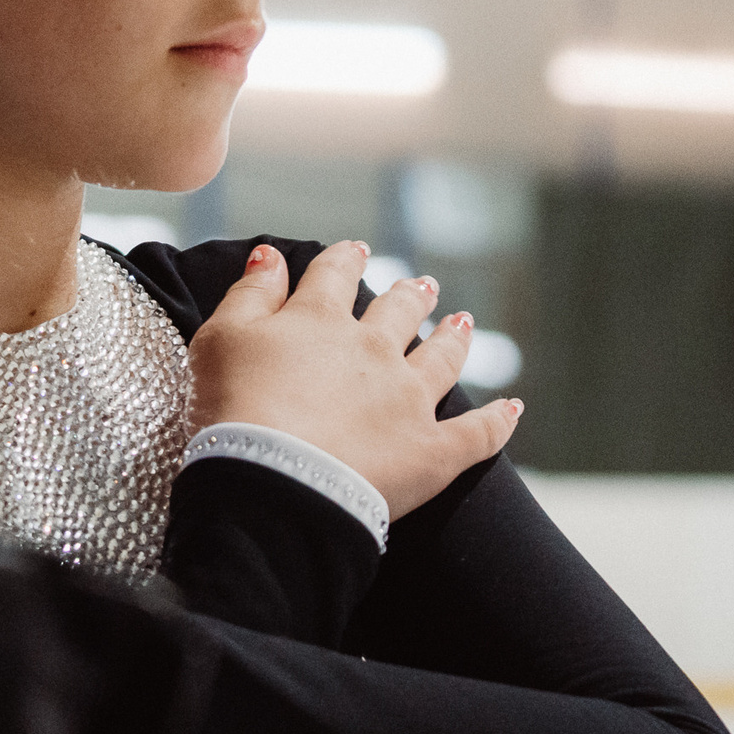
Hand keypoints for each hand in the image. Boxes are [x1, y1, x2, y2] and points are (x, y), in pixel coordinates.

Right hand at [188, 240, 521, 520]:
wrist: (275, 483)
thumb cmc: (234, 412)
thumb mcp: (221, 341)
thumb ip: (249, 294)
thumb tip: (271, 254)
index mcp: (320, 321)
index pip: (334, 277)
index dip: (344, 260)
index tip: (356, 250)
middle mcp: (373, 351)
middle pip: (398, 313)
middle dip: (411, 297)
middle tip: (423, 287)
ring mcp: (409, 400)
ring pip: (441, 360)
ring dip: (452, 340)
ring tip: (461, 325)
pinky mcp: (434, 453)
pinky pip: (477, 434)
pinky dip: (498, 421)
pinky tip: (513, 408)